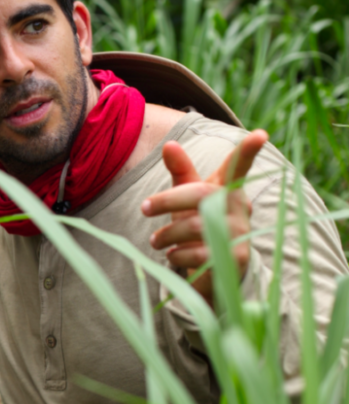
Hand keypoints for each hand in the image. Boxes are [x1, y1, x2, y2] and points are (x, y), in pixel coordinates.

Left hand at [140, 129, 268, 305]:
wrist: (212, 268)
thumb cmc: (197, 222)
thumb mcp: (187, 196)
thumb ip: (181, 171)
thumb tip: (169, 144)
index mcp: (227, 188)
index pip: (238, 167)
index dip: (248, 151)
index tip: (260, 135)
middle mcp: (238, 207)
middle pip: (201, 194)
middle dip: (167, 200)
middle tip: (143, 208)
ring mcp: (239, 233)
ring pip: (195, 226)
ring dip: (167, 234)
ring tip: (155, 240)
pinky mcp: (235, 258)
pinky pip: (199, 253)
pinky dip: (178, 254)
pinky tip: (173, 255)